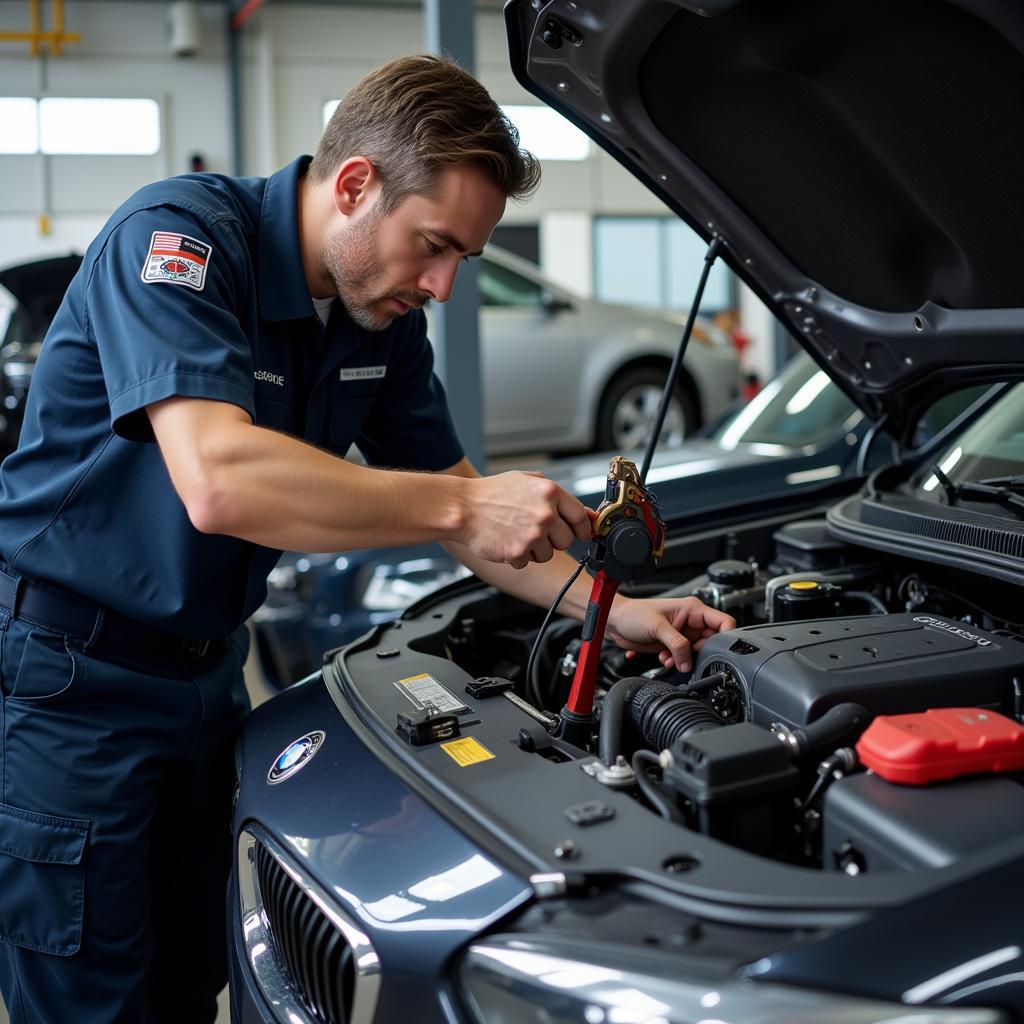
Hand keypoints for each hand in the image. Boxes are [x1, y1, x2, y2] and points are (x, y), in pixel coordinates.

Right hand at [462, 472, 591, 567]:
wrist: (461, 508)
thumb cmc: (491, 493)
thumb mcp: (527, 480)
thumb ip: (557, 496)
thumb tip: (586, 513)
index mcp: (550, 493)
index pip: (580, 517)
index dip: (580, 527)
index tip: (576, 532)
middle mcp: (545, 514)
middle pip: (566, 541)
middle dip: (552, 539)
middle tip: (533, 530)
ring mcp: (533, 534)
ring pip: (548, 555)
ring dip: (534, 550)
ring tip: (515, 534)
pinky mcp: (519, 552)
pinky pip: (527, 563)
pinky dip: (516, 557)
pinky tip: (505, 541)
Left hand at [606, 596, 735, 672]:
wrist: (615, 622)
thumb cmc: (633, 614)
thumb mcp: (658, 627)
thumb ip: (677, 645)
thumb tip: (688, 662)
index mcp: (692, 609)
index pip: (723, 622)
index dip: (725, 637)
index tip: (718, 650)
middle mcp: (690, 621)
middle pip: (711, 641)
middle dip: (699, 653)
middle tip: (685, 656)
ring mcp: (682, 633)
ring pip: (696, 652)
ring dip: (685, 660)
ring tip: (670, 658)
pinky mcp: (673, 644)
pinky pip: (684, 658)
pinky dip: (676, 662)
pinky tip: (664, 658)